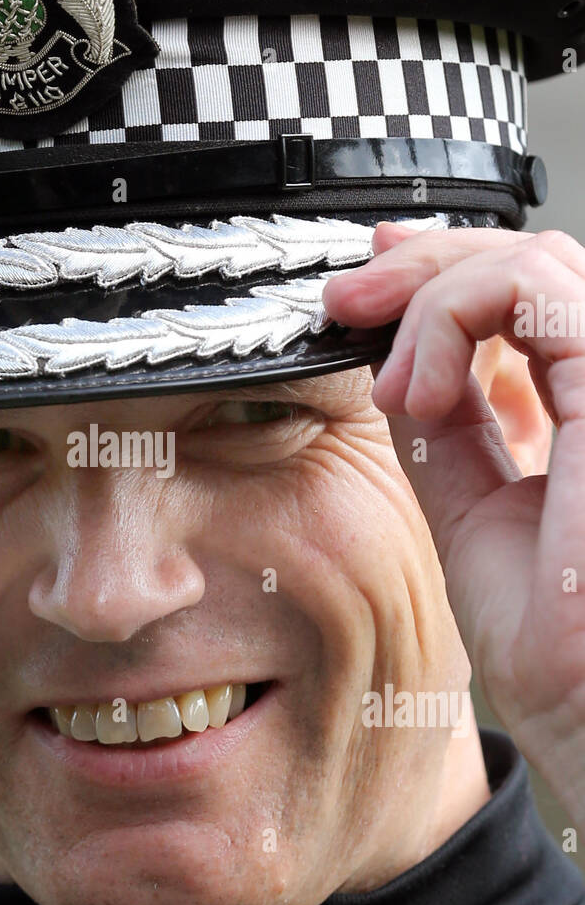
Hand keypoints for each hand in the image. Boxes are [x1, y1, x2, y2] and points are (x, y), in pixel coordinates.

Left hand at [322, 223, 584, 830]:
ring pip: (532, 262)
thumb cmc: (554, 643)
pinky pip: (534, 290)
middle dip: (422, 266)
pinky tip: (416, 391)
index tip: (367, 290)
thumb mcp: (470, 505)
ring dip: (430, 297)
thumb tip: (396, 358)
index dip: (445, 271)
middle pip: (530, 261)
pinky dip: (454, 317)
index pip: (528, 297)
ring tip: (392, 378)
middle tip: (349, 300)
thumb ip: (445, 425)